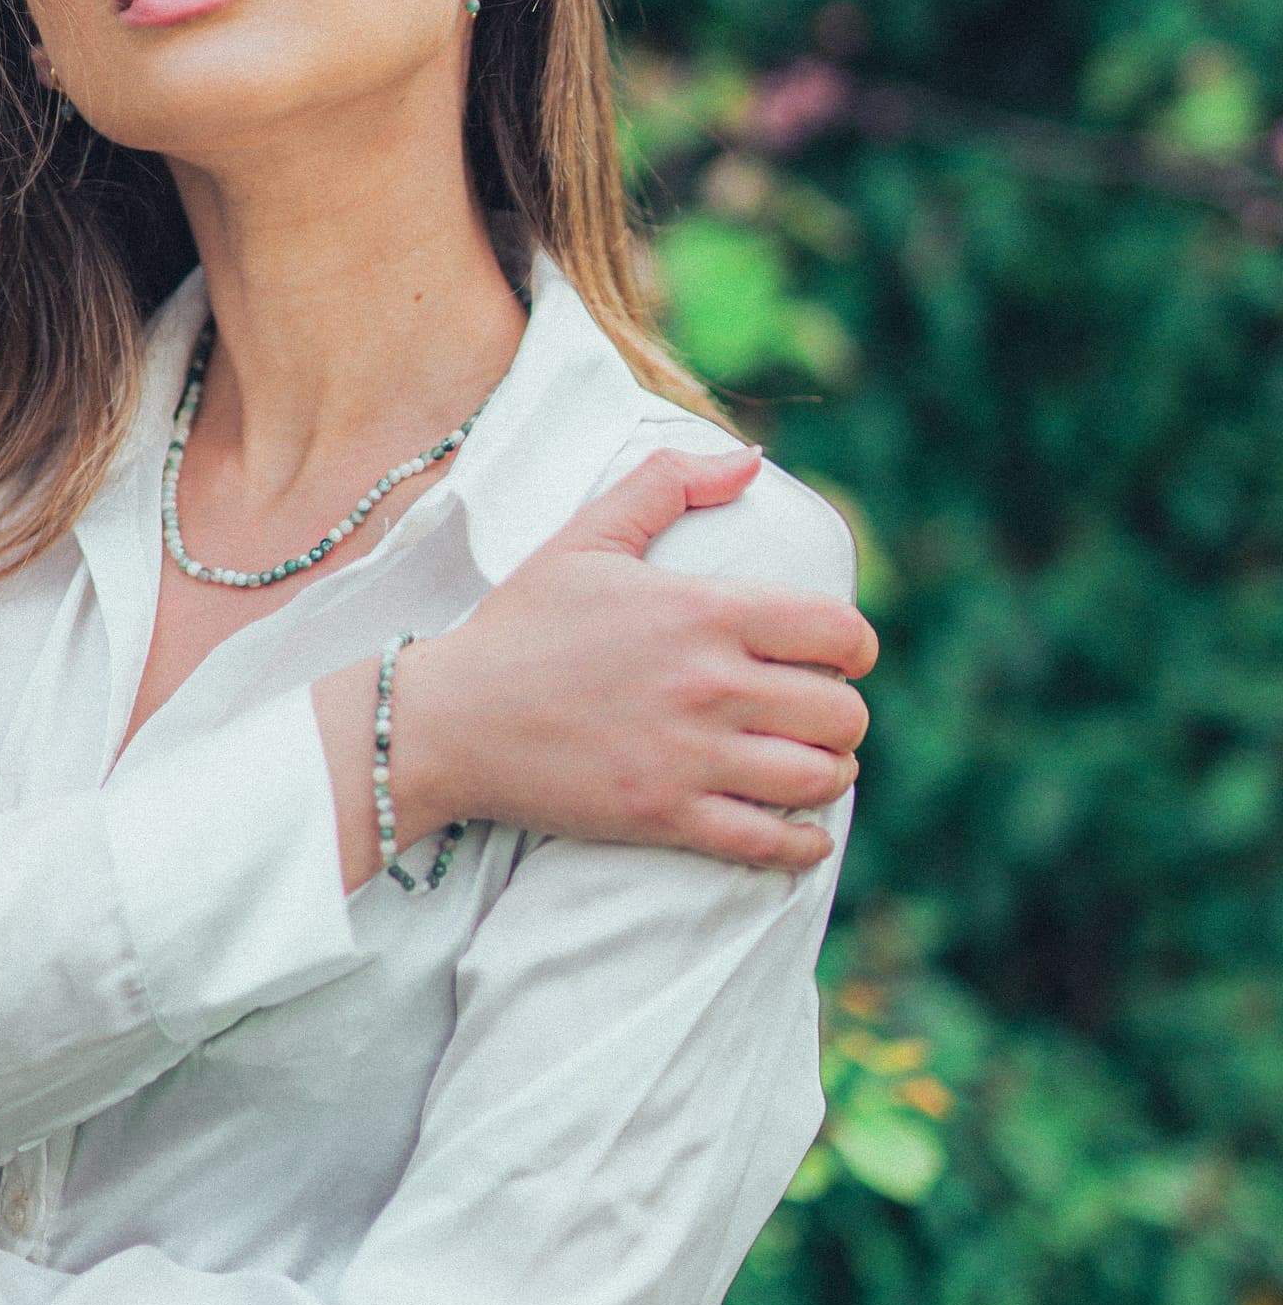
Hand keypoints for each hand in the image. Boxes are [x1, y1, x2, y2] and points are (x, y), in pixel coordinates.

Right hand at [401, 446, 876, 870]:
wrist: (450, 719)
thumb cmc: (518, 625)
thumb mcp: (585, 537)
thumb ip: (666, 485)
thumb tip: (748, 459)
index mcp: (701, 610)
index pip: (838, 631)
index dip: (854, 646)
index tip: (838, 655)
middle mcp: (709, 684)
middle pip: (842, 712)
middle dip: (842, 713)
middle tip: (815, 714)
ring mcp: (691, 757)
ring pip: (820, 778)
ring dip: (829, 773)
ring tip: (809, 765)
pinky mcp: (667, 817)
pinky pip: (772, 845)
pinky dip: (802, 844)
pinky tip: (800, 834)